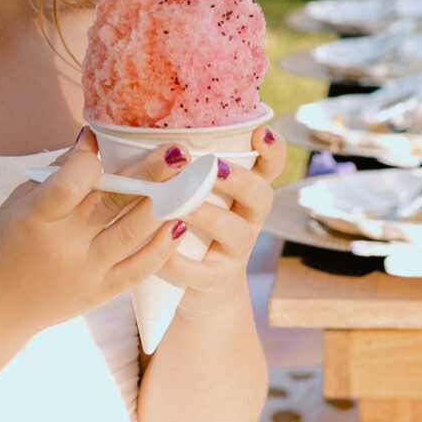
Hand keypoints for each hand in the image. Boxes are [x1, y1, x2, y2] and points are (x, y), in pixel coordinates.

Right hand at [0, 130, 179, 342]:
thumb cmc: (2, 246)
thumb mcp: (17, 204)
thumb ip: (56, 174)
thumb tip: (92, 141)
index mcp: (35, 217)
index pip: (71, 182)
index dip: (89, 159)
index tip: (100, 139)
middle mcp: (63, 245)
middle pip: (113, 201)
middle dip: (150, 172)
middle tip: (178, 151)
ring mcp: (85, 271)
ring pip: (134, 232)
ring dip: (165, 203)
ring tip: (189, 181)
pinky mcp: (100, 293)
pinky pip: (139, 268)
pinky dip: (161, 246)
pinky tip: (179, 222)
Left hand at [152, 122, 285, 312]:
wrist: (196, 290)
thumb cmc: (190, 228)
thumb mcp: (194, 195)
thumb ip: (183, 168)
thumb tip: (148, 131)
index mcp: (244, 194)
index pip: (270, 167)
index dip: (273, 150)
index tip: (261, 131)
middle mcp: (248, 219)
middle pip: (261, 196)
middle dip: (241, 181)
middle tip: (216, 168)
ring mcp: (235, 252)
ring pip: (237, 233)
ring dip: (212, 216)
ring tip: (184, 208)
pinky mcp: (216, 280)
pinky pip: (205, 273)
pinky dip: (184, 263)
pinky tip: (164, 253)